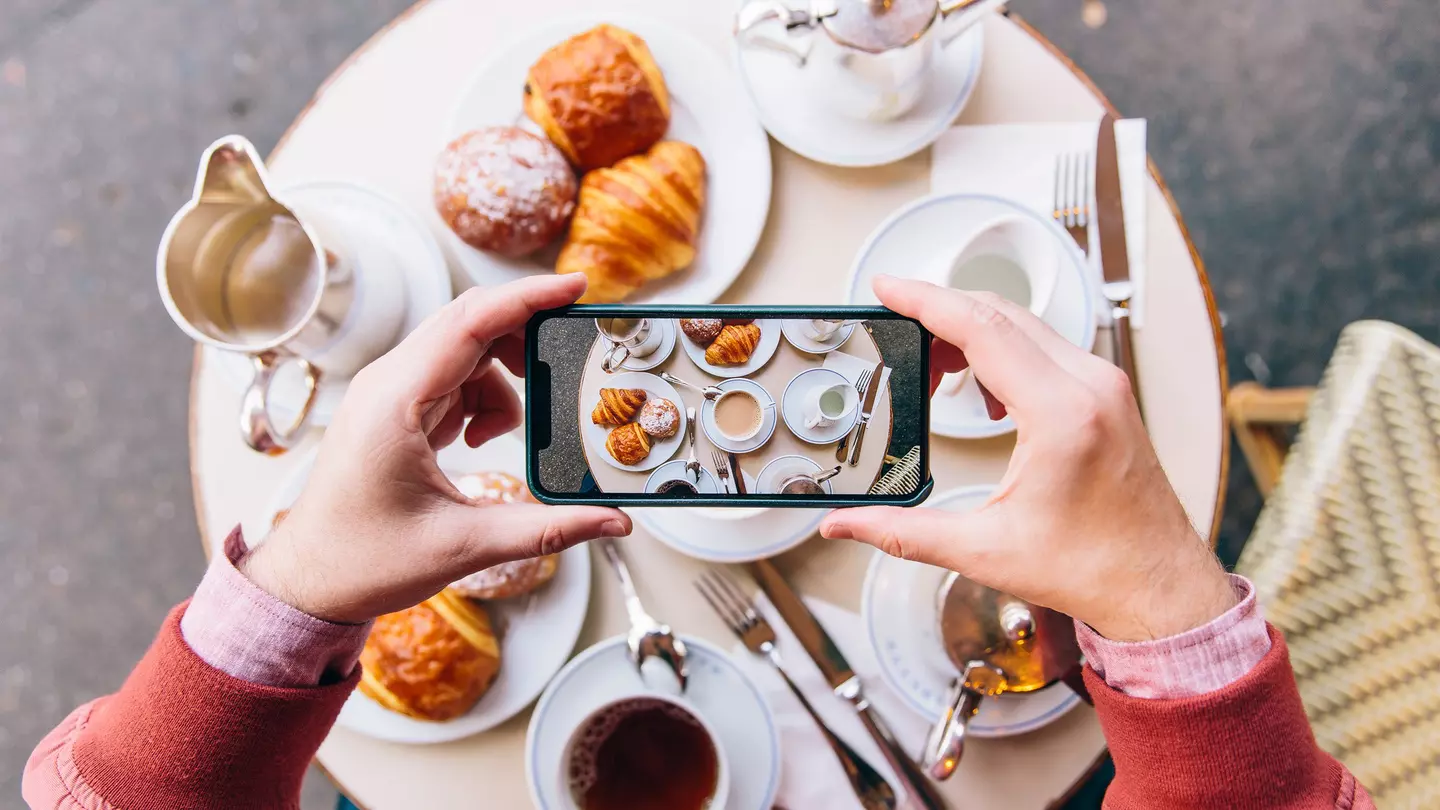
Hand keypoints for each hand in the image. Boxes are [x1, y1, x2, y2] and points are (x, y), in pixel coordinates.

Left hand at [240, 275, 630, 623]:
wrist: (309, 582)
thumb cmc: (364, 560)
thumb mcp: (465, 545)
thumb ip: (547, 530)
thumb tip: (614, 522)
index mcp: (395, 401)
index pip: (471, 322)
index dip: (527, 298)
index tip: (576, 285)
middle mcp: (388, 384)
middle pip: (470, 323)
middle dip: (526, 332)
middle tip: (572, 352)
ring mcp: (389, 393)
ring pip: (465, 351)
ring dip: (503, 379)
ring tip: (509, 433)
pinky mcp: (395, 409)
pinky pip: (452, 377)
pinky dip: (482, 398)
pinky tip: (480, 440)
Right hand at [821, 276, 1234, 641]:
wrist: (1159, 587)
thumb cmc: (1093, 569)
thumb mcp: (984, 550)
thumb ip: (903, 532)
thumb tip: (845, 525)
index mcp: (1061, 415)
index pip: (982, 329)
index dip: (925, 301)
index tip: (886, 286)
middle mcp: (1091, 386)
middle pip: (1000, 314)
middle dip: (940, 313)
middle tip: (894, 332)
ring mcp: (1105, 385)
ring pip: (1025, 326)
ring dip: (972, 332)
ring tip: (933, 370)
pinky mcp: (1109, 394)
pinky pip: (1047, 347)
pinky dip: (1004, 350)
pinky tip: (983, 390)